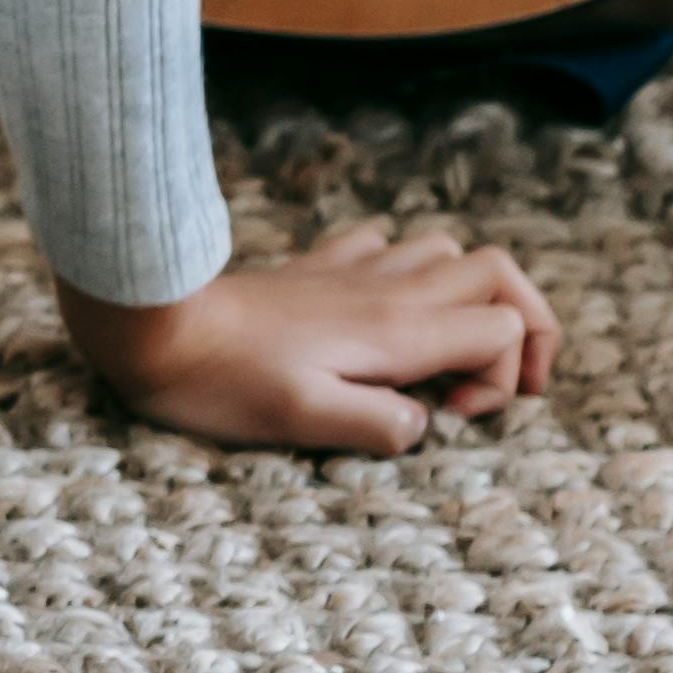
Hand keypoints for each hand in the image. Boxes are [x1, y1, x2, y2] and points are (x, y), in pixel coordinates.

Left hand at [64, 220, 559, 456]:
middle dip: (522, 325)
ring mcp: (351, 273)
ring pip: (449, 252)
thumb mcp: (303, 422)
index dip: (503, 379)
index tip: (452, 419)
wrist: (150, 321)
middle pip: (499, 272)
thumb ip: (381, 426)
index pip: (502, 328)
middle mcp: (386, 290)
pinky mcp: (314, 270)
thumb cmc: (220, 380)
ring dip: (469, 298)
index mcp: (395, 330)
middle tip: (495, 384)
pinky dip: (406, 275)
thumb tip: (424, 426)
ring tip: (448, 354)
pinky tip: (382, 316)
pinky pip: (384, 246)